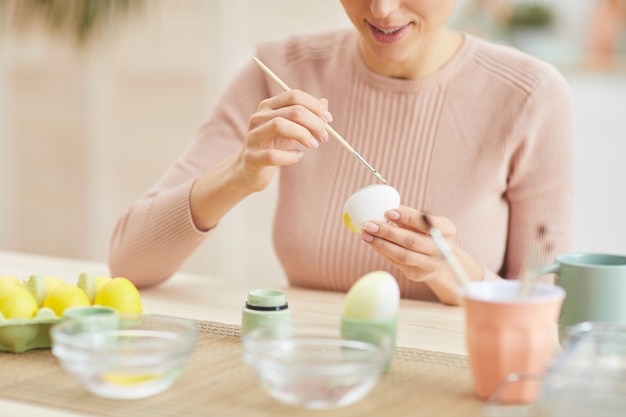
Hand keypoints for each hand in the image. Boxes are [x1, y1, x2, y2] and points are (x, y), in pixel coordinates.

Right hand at [239, 90, 331, 190]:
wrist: (250, 170)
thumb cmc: (274, 146)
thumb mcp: (291, 128)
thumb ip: (306, 115)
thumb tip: (324, 103)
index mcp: (268, 106)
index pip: (294, 96)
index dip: (315, 106)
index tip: (328, 120)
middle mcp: (258, 118)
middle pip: (292, 111)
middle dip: (314, 123)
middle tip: (324, 137)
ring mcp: (252, 137)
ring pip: (279, 125)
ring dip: (303, 135)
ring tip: (313, 145)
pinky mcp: (251, 158)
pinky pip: (273, 155)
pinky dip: (290, 156)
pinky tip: (298, 156)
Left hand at [361, 206, 481, 303]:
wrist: (437, 259)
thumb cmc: (426, 233)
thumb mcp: (424, 220)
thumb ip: (409, 214)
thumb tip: (387, 211)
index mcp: (447, 230)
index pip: (427, 223)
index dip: (408, 218)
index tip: (388, 212)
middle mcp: (442, 250)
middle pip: (412, 242)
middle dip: (388, 233)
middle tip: (370, 224)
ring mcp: (430, 265)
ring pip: (403, 256)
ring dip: (381, 245)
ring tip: (365, 234)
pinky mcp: (417, 274)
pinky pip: (396, 263)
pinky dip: (382, 251)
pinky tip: (372, 243)